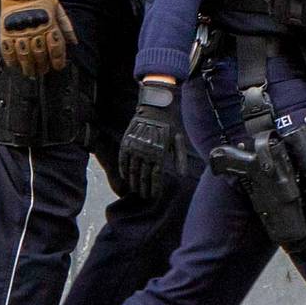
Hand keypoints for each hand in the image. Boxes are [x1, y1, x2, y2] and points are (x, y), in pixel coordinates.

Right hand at [0, 0, 74, 75]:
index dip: (58, 60)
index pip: (56, 48)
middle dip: (42, 66)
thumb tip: (73, 42)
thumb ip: (66, 27)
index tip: (58, 66)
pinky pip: (7, 50)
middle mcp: (35, 30)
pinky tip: (14, 65)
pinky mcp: (6, 31)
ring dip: (27, 67)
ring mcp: (19, 31)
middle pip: (40, 54)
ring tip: (30, 72)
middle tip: (42, 71)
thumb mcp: (58, 10)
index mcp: (49, 25)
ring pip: (24, 55)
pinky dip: (10, 60)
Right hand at [116, 78, 183, 198]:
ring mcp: (135, 147)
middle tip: (143, 198)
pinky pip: (123, 160)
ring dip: (133, 182)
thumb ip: (179, 158)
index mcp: (160, 152)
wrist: (155, 107)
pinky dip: (123, 170)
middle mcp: (146, 152)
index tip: (154, 197)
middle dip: (143, 189)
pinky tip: (125, 178)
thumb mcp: (178, 140)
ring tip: (135, 191)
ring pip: (132, 170)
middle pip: (143, 176)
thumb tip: (182, 176)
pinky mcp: (126, 142)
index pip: (156, 176)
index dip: (154, 188)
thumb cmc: (169, 125)